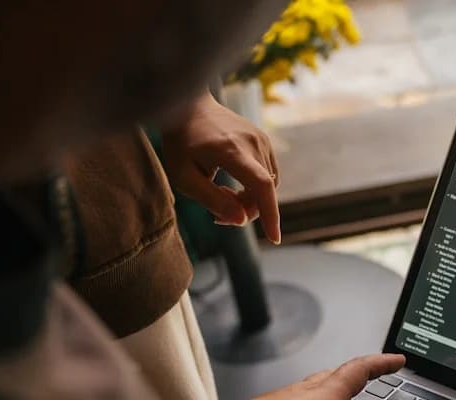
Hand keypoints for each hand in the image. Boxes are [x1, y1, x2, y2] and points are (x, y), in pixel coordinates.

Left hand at [160, 92, 282, 243]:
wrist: (189, 106)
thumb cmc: (181, 142)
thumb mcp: (184, 176)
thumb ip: (212, 199)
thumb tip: (241, 220)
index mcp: (232, 151)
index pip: (261, 185)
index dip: (270, 213)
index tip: (274, 238)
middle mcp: (253, 143)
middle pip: (264, 190)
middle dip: (246, 210)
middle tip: (217, 216)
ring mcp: (261, 139)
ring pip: (268, 184)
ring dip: (249, 199)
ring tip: (221, 194)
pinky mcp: (263, 140)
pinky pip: (267, 173)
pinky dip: (254, 187)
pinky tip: (233, 185)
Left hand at [210, 354, 408, 399]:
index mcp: (323, 396)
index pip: (359, 371)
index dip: (381, 364)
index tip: (398, 360)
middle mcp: (303, 394)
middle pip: (339, 374)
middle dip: (362, 371)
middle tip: (378, 370)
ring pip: (319, 387)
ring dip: (339, 384)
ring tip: (350, 389)